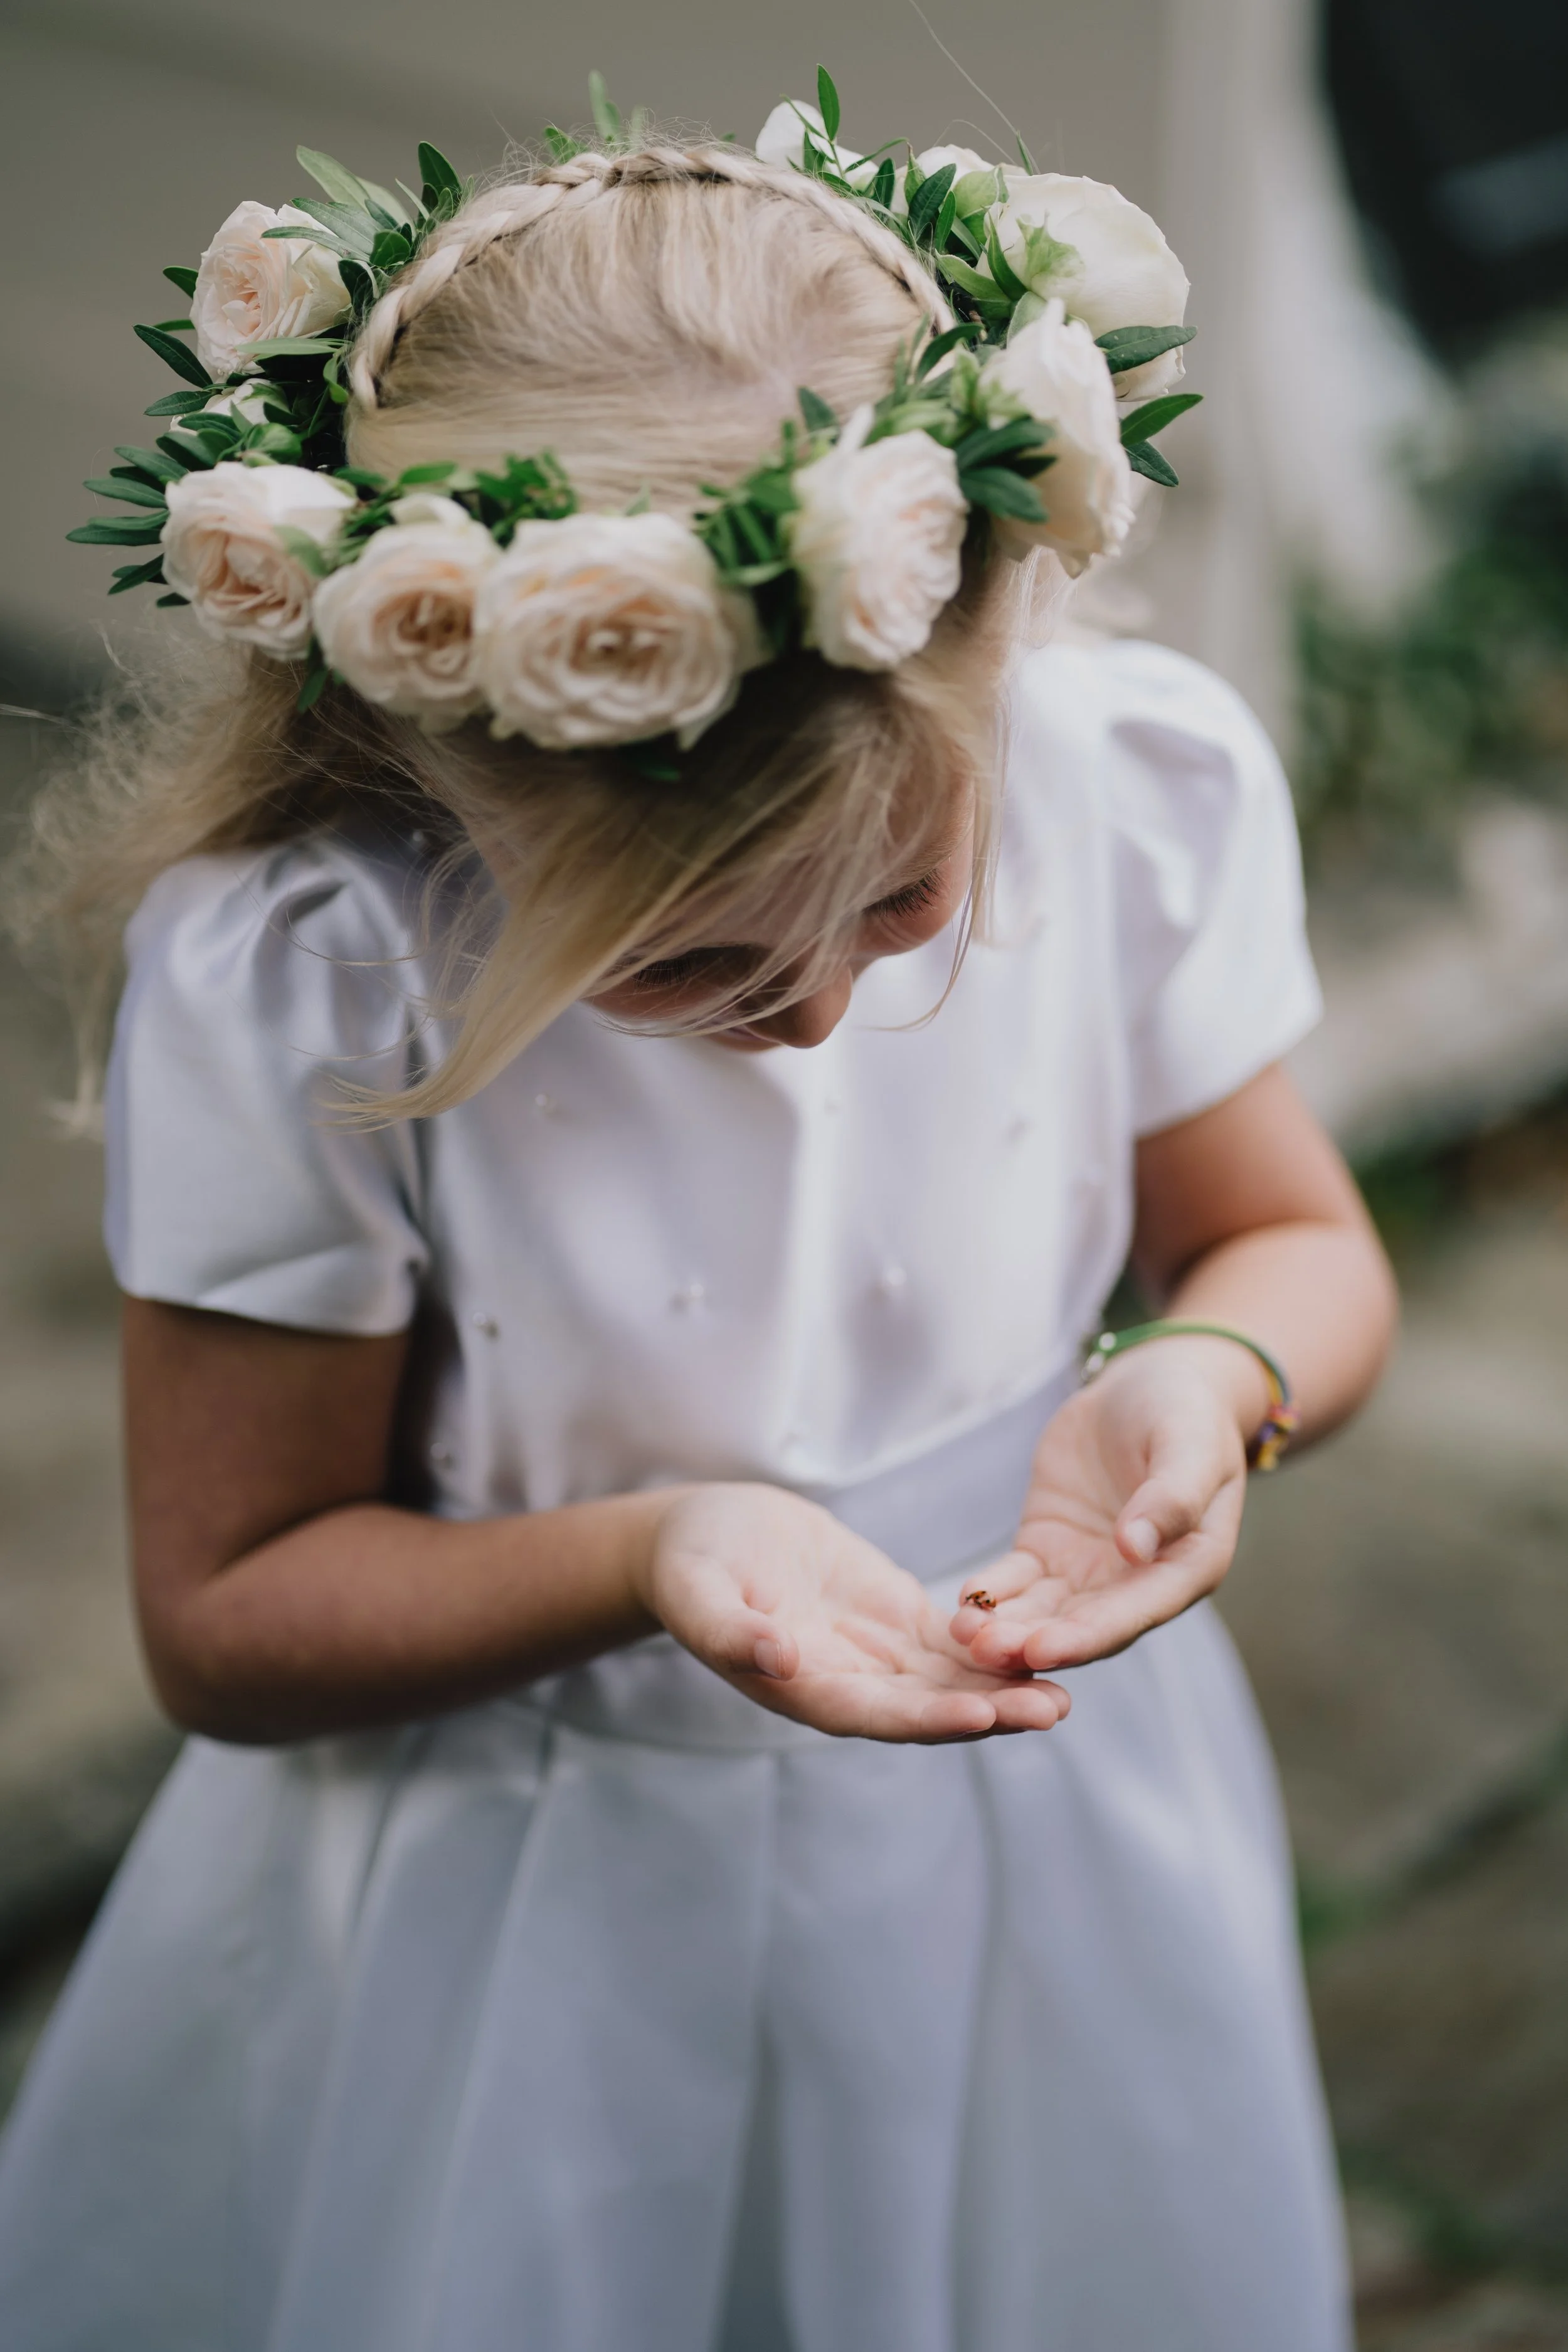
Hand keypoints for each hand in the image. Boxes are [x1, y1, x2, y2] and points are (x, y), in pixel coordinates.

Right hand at [643, 1483, 1068, 1743]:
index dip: (926, 1717)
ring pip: (950, 1680)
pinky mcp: (895, 1617)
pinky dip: (994, 1649)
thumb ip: (730, 1632)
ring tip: (1065, 1694)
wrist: (704, 1533)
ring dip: (1005, 1689)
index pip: (874, 1712)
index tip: (980, 1715)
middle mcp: (847, 1681)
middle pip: (927, 1706)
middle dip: (991, 1711)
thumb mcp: (697, 1591)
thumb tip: (778, 1663)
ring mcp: (875, 1653)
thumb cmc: (691, 1562)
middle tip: (1054, 1710)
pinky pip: (952, 1641)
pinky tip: (1044, 1648)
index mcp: (801, 1686)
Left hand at [950, 1339, 1256, 1675]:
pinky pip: (1018, 1579)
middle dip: (1032, 1643)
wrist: (1149, 1386)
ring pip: (1044, 1612)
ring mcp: (1089, 1569)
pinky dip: (993, 1592)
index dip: (1087, 1637)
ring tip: (964, 1633)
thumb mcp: (1190, 1446)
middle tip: (985, 1652)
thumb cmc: (1186, 1414)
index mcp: (1186, 1569)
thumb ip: (1172, 1498)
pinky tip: (965, 1599)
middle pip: (1081, 1626)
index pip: (1133, 1614)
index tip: (1043, 1650)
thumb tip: (1137, 1549)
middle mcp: (1137, 1583)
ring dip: (1006, 1627)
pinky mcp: (1050, 1548)